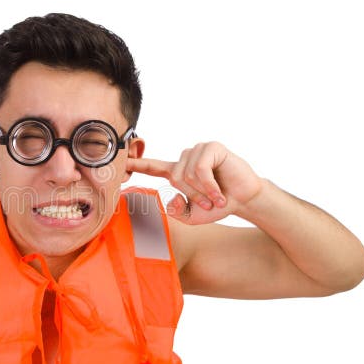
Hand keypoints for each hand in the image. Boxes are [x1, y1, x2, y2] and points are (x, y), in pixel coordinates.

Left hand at [126, 141, 264, 224]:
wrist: (244, 200)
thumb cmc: (218, 206)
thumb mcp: (192, 216)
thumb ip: (176, 212)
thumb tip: (170, 199)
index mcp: (177, 172)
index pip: (152, 167)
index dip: (135, 164)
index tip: (120, 160)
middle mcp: (185, 159)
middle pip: (175, 178)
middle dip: (193, 195)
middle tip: (210, 202)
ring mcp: (198, 151)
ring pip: (187, 174)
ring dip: (202, 191)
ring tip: (216, 196)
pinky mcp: (211, 147)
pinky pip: (200, 169)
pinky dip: (209, 185)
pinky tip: (219, 190)